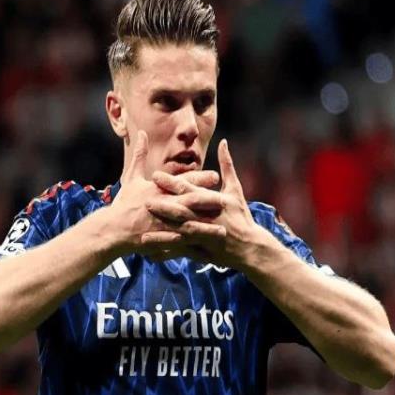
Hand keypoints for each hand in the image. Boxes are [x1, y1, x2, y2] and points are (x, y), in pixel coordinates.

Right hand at [109, 131, 225, 257]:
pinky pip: (180, 244)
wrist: (113, 229)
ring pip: (189, 225)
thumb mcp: (131, 177)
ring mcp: (162, 224)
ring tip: (223, 229)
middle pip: (190, 202)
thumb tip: (142, 134)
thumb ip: (140, 155)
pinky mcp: (161, 240)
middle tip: (225, 200)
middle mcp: (163, 205)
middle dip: (209, 201)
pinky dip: (194, 246)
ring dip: (206, 227)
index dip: (200, 179)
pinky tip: (207, 250)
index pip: (183, 182)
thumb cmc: (124, 203)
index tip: (216, 176)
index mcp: (158, 189)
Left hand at [148, 139, 275, 269]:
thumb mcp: (236, 189)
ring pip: (180, 233)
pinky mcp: (201, 251)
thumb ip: (227, 165)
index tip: (155, 176)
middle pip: (182, 211)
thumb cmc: (241, 216)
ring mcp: (204, 236)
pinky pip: (180, 251)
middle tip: (145, 200)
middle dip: (163, 206)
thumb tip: (223, 142)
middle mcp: (207, 218)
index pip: (189, 189)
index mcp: (214, 201)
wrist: (250, 247)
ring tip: (144, 231)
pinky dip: (166, 252)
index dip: (171, 183)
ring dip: (162, 232)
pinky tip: (150, 252)